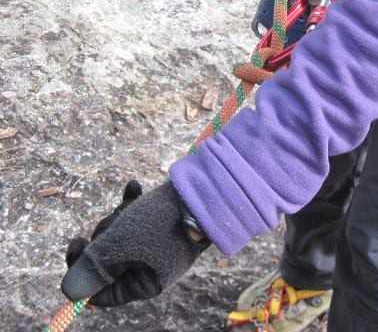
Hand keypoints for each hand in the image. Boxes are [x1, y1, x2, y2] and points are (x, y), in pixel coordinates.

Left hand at [61, 180, 209, 305]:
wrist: (204, 193)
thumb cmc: (163, 222)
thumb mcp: (119, 247)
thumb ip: (92, 269)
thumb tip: (70, 293)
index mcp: (143, 285)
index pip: (102, 290)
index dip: (84, 270)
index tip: (77, 242)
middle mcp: (149, 269)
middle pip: (107, 260)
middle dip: (104, 236)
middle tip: (113, 221)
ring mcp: (156, 247)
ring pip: (119, 236)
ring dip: (118, 217)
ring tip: (130, 203)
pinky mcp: (162, 226)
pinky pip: (137, 219)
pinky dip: (131, 205)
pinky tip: (133, 186)